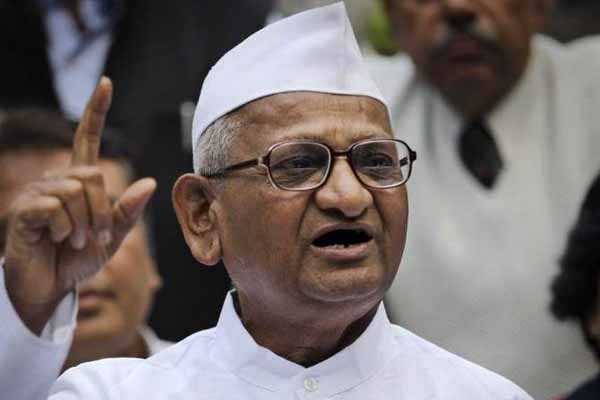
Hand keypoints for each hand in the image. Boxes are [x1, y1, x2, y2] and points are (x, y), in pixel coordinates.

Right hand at [2, 78, 156, 334]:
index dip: (96, 111)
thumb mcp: (111, 236)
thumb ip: (127, 211)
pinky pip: (57, 206)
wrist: (49, 288)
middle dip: (102, 210)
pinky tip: (58, 240)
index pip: (87, 139)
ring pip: (77, 190)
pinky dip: (68, 229)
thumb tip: (150, 182)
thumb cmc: (77, 260)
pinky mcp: (24, 209)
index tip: (106, 83)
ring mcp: (37, 193)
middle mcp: (56, 180)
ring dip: (85, 223)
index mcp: (78, 182)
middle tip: (94, 237)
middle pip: (93, 174)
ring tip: (75, 241)